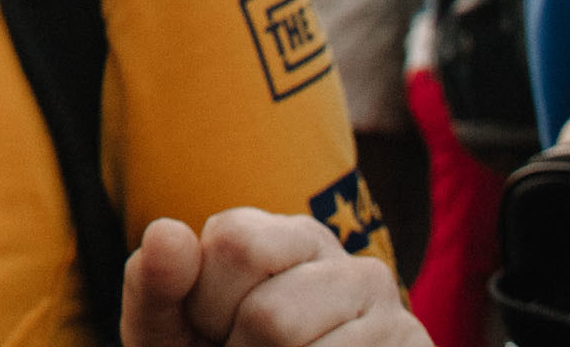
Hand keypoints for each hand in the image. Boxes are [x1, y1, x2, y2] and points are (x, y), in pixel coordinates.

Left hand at [121, 209, 423, 346]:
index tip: (210, 326)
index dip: (206, 305)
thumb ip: (154, 284)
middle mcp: (342, 259)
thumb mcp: (168, 331)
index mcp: (278, 235)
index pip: (235, 244)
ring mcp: (387, 307)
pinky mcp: (415, 346)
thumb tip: (167, 233)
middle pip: (271, 315)